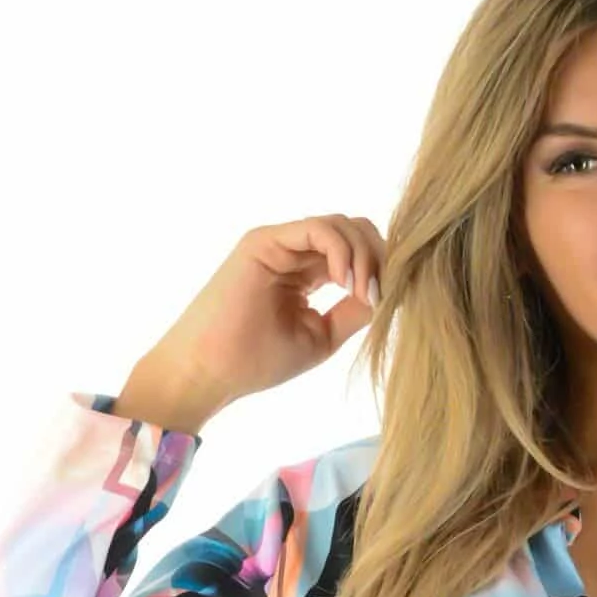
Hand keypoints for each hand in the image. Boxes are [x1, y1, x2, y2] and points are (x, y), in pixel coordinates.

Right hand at [141, 214, 387, 410]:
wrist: (211, 371)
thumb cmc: (257, 361)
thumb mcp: (321, 337)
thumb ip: (353, 311)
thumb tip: (383, 291)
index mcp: (308, 275)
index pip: (358, 254)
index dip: (380, 271)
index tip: (385, 302)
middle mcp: (294, 253)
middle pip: (356, 232)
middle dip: (378, 258)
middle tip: (378, 294)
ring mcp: (280, 243)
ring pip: (342, 226)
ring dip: (364, 256)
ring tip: (361, 292)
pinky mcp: (266, 240)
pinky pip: (319, 228)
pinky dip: (341, 250)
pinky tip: (345, 281)